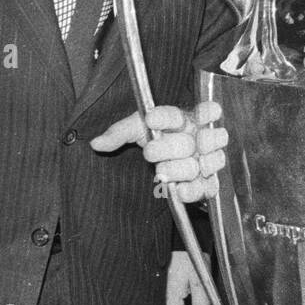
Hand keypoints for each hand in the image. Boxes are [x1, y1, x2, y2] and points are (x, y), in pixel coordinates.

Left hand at [90, 102, 226, 203]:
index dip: (167, 117)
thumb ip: (119, 133)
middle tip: (150, 152)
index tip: (150, 118)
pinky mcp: (208, 182)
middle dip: (169, 147)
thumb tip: (96, 143)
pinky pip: (206, 187)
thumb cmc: (158, 137)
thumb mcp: (136, 129)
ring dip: (181, 168)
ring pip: (200, 164)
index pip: (179, 114)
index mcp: (183, 118)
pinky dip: (193, 190)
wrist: (171, 159)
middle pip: (189, 142)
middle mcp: (199, 137)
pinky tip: (179, 190)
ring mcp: (207, 159)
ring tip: (162, 172)